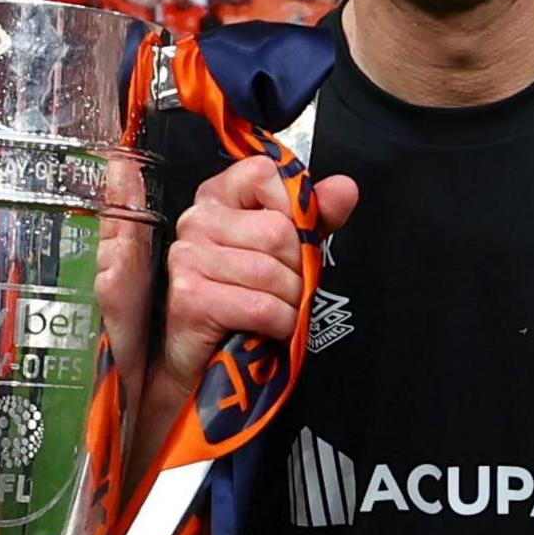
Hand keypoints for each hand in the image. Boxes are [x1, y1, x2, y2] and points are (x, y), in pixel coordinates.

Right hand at [156, 157, 360, 395]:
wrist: (203, 361)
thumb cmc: (243, 300)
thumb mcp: (284, 254)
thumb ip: (314, 218)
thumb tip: (345, 188)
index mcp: (217, 197)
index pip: (264, 173)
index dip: (294, 209)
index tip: (294, 238)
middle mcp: (196, 220)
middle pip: (277, 231)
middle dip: (297, 270)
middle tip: (288, 290)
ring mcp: (188, 257)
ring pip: (271, 272)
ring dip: (290, 302)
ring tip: (279, 311)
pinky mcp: (190, 297)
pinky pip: (261, 306)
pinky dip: (278, 323)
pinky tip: (269, 328)